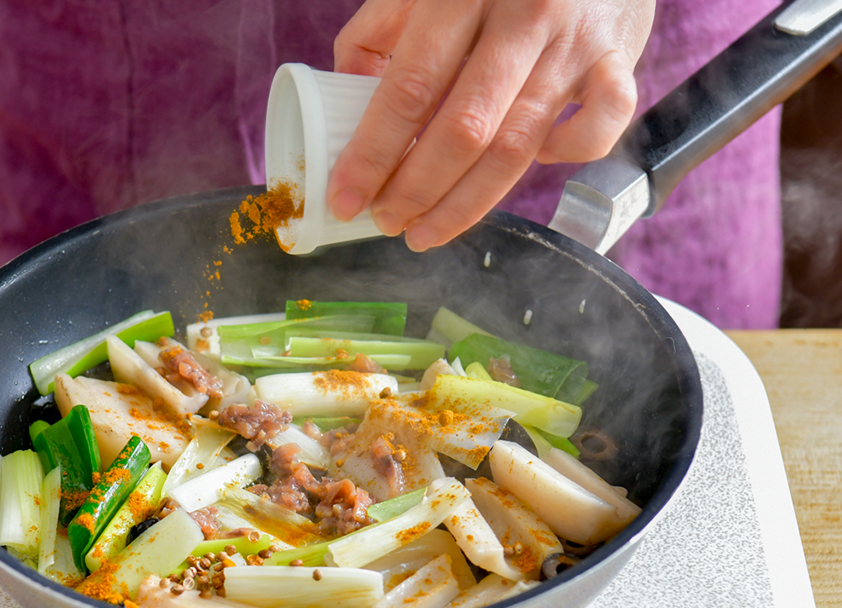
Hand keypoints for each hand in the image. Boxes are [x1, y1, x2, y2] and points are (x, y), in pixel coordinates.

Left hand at [328, 0, 654, 250]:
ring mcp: (575, 44)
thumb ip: (380, 29)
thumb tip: (345, 91)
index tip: (346, 197)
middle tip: (386, 220)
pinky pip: (596, 131)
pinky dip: (561, 159)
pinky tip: (523, 166)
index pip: (409, 89)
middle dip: (416, 190)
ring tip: (424, 229)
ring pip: (517, 147)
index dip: (373, 154)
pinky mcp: (618, 63)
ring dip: (465, 203)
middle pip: (464, 130)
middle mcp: (524, 16)